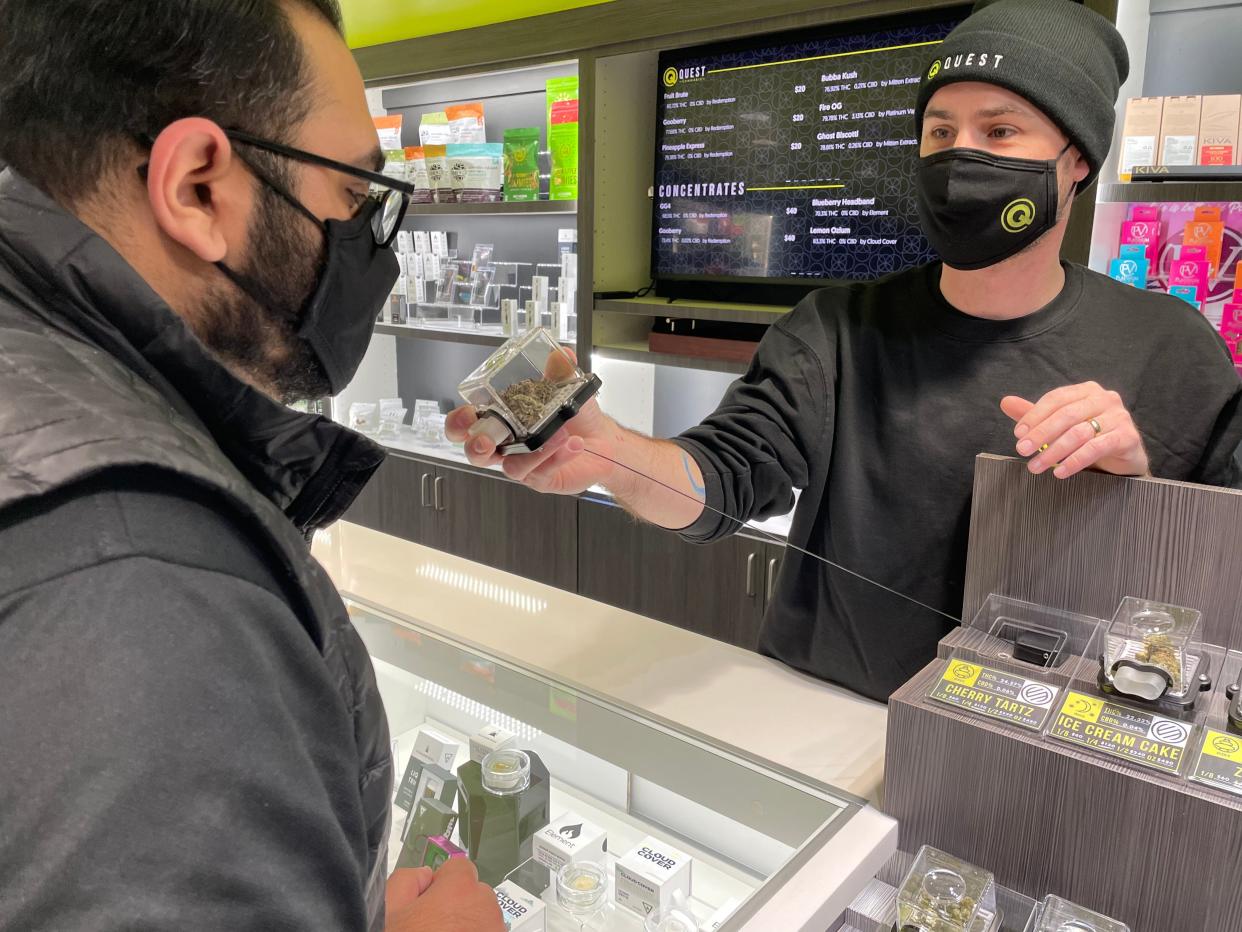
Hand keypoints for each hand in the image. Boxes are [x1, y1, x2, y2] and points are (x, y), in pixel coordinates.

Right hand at [384, 858, 502, 931]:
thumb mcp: (388, 910)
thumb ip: (406, 879)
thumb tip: (424, 873)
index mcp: (460, 887)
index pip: (458, 867)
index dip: (441, 884)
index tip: (428, 904)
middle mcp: (485, 905)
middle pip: (472, 892)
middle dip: (455, 904)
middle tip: (431, 926)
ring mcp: (496, 928)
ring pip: (482, 915)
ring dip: (468, 922)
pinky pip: (488, 929)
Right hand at [445, 349, 620, 494]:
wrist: (602, 439)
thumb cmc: (576, 417)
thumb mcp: (566, 389)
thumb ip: (559, 371)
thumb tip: (560, 354)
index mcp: (503, 419)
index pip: (467, 424)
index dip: (459, 422)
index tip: (467, 414)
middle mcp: (508, 444)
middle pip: (475, 452)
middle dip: (475, 446)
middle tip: (487, 440)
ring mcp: (523, 462)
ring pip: (511, 466)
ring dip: (533, 451)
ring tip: (558, 433)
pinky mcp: (541, 477)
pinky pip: (541, 471)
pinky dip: (556, 456)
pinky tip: (572, 444)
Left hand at [1001, 382, 1149, 479]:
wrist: (1124, 458)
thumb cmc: (1090, 437)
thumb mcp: (1060, 426)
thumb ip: (1035, 415)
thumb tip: (1005, 401)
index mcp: (1086, 391)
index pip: (1055, 399)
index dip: (1034, 416)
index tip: (1018, 434)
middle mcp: (1105, 399)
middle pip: (1066, 415)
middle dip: (1041, 434)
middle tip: (1021, 451)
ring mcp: (1119, 417)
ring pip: (1079, 433)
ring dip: (1053, 451)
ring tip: (1036, 466)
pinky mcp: (1128, 437)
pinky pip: (1096, 448)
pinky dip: (1074, 461)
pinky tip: (1059, 472)